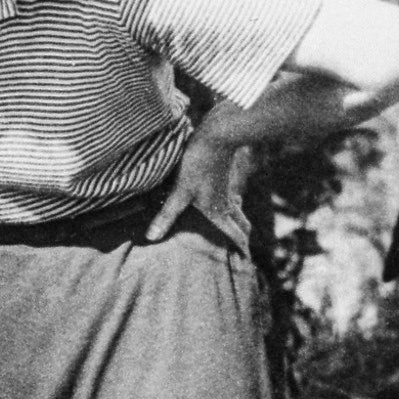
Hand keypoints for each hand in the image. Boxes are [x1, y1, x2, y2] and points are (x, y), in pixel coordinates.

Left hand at [146, 102, 255, 239]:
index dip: (242, 250)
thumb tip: (151, 238)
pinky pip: (230, 197)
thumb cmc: (199, 163)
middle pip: (240, 224)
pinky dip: (230, 206)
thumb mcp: (180, 191)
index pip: (236, 235)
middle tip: (242, 250)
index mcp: (219, 211)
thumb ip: (167, 215)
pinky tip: (221, 200)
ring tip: (233, 229)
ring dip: (236, 222)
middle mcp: (226, 202)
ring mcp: (226, 188)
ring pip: (236, 210)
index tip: (247, 264)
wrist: (218, 133)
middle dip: (242, 237)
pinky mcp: (222, 175)